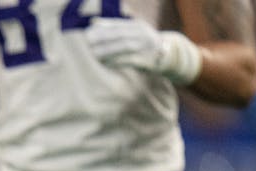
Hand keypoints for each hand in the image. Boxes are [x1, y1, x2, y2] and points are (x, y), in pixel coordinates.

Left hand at [85, 18, 200, 84]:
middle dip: (104, 39)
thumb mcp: (130, 31)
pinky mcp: (148, 60)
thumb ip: (113, 27)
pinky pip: (131, 60)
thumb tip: (93, 22)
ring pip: (125, 47)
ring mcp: (147, 46)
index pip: (118, 25)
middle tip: (88, 43)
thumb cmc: (142, 42)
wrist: (168, 54)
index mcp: (137, 26)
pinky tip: (106, 64)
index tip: (87, 33)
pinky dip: (117, 62)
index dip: (102, 29)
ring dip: (109, 51)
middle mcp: (143, 34)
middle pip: (121, 35)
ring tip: (95, 54)